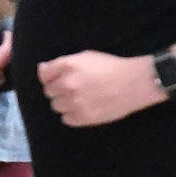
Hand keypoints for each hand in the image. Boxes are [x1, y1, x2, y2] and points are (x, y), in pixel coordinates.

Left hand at [36, 50, 162, 127]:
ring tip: (81, 98)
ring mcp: (75, 102)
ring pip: (56, 107)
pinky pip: (66, 119)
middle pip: (49, 92)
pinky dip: (72, 115)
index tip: (61, 78)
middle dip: (59, 90)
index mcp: (68, 66)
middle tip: (76, 89)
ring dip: (65, 103)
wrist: (134, 83)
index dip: (52, 77)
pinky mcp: (83, 118)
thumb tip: (41, 70)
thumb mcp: (85, 57)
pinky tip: (85, 107)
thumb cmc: (111, 67)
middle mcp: (68, 84)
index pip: (44, 75)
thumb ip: (61, 64)